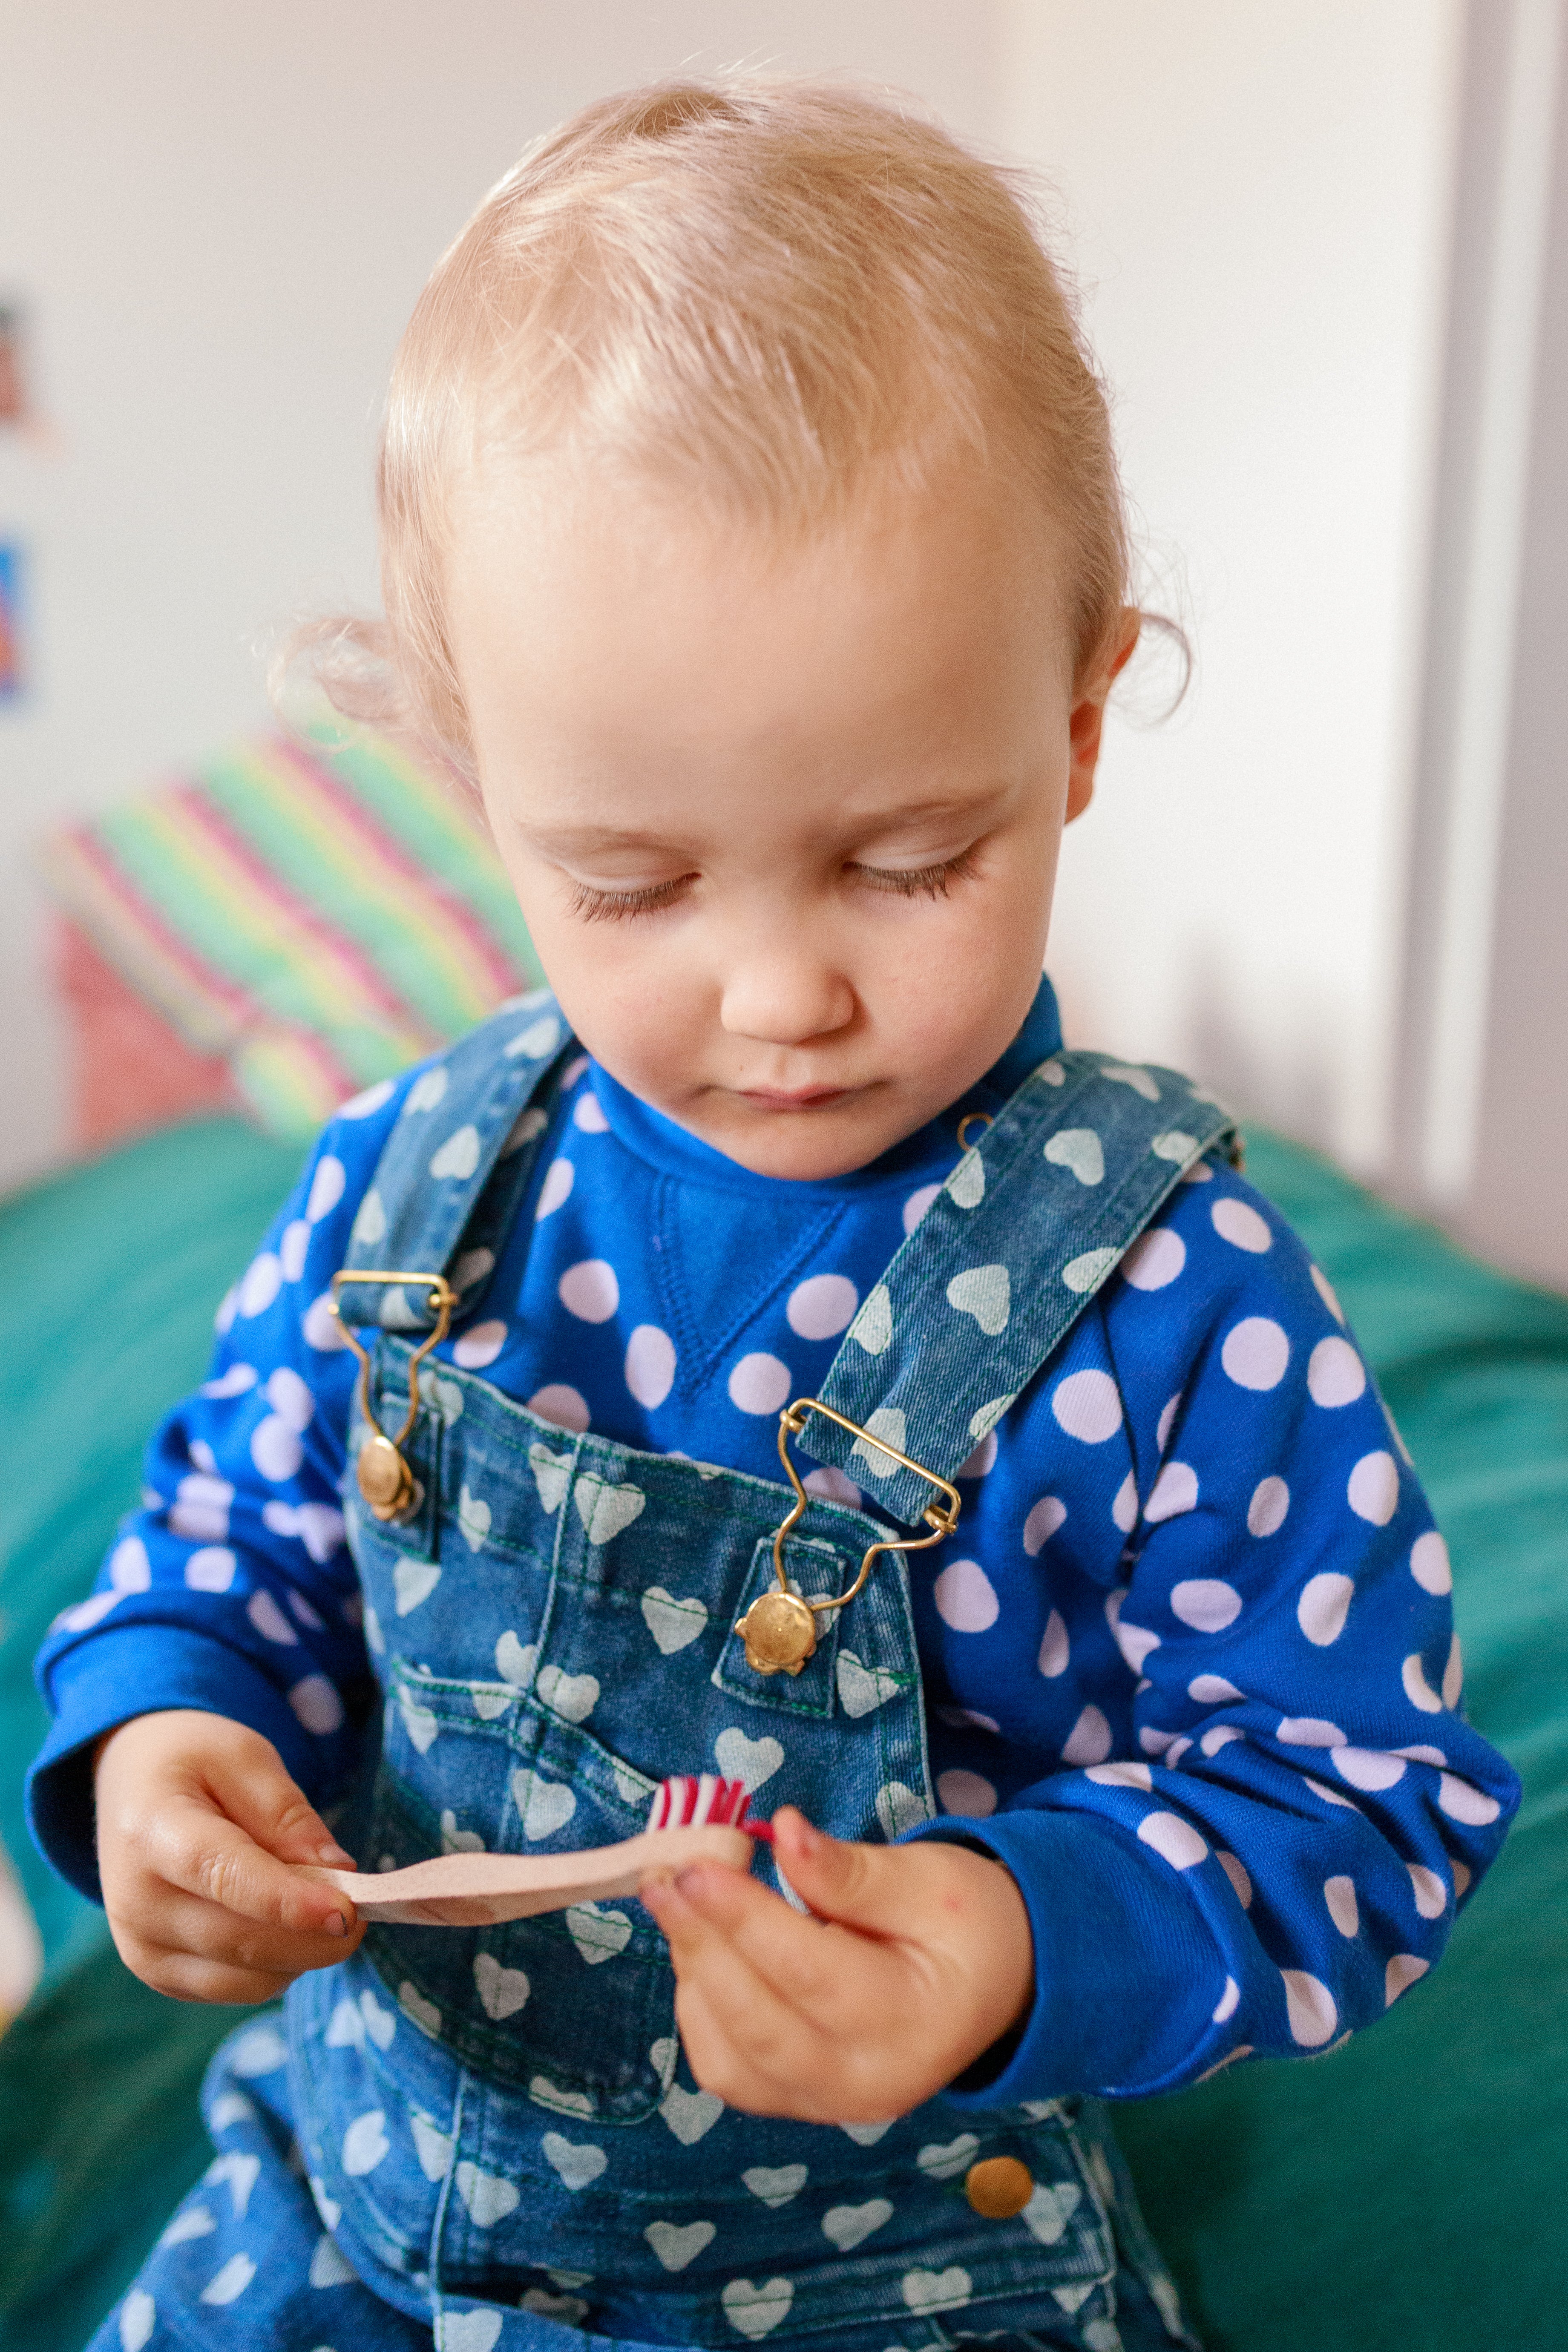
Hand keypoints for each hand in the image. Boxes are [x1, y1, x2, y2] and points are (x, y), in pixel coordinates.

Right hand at [94, 1709, 362, 2002]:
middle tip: (362, 1905)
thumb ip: (289, 1814)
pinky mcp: (158, 1974)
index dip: (290, 1902)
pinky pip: (239, 1990)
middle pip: (241, 1941)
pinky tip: (287, 1926)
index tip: (347, 1911)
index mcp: (151, 1831)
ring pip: (249, 1978)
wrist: (130, 1785)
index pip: (225, 1878)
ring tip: (319, 1904)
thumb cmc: (191, 1762)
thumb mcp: (245, 1757)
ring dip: (302, 1953)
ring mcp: (142, 1947)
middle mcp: (135, 1902)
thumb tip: (338, 1873)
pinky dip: (279, 1967)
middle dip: (316, 1935)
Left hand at [639, 1807, 1032, 2120]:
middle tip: (665, 1876)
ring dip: (694, 1974)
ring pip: (731, 2058)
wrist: (993, 1982)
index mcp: (913, 2025)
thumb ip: (851, 1872)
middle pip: (761, 2024)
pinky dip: (701, 2009)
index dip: (746, 1918)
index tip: (698, 1863)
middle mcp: (867, 2084)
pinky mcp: (798, 2100)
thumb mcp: (928, 1880)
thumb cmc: (965, 1922)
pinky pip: (728, 2068)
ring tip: (681, 1901)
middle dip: (702, 1945)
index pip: (811, 1974)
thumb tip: (783, 1834)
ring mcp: (828, 2104)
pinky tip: (703, 1948)